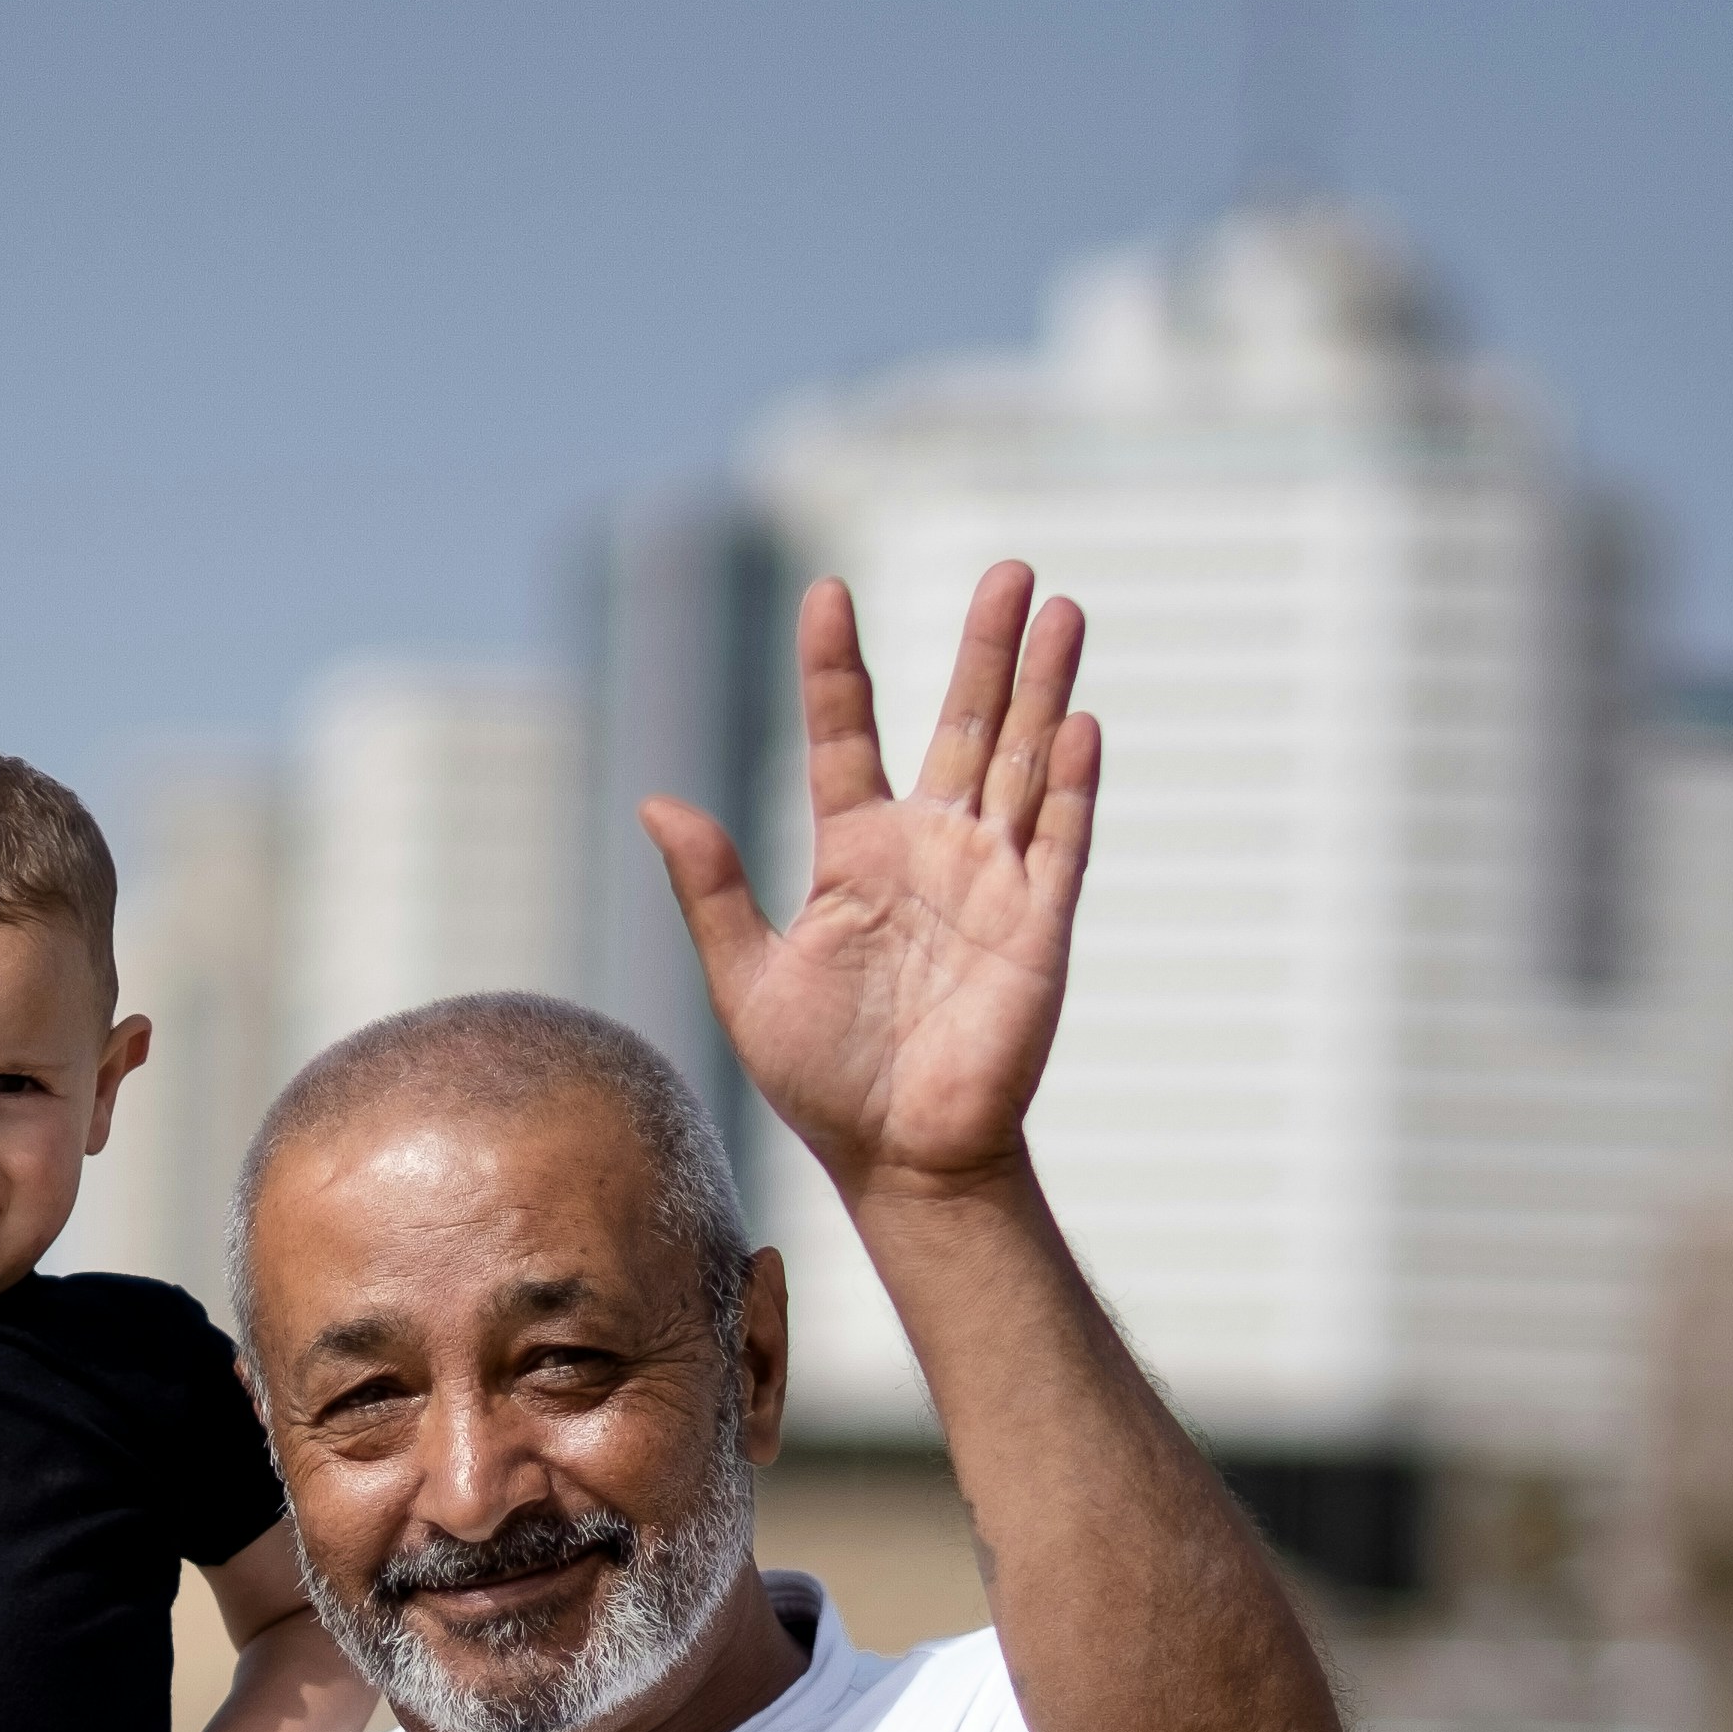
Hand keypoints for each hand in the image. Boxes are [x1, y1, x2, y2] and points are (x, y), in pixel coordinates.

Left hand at [642, 566, 1093, 1205]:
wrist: (897, 1162)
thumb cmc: (821, 1082)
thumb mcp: (748, 981)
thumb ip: (713, 890)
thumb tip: (656, 804)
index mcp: (856, 855)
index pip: (848, 734)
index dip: (837, 665)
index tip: (824, 592)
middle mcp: (931, 852)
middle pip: (964, 725)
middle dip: (987, 649)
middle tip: (1009, 569)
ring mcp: (991, 883)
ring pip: (1022, 763)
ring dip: (1042, 689)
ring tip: (1057, 608)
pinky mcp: (1038, 928)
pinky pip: (1058, 843)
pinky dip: (1069, 786)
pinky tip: (1076, 723)